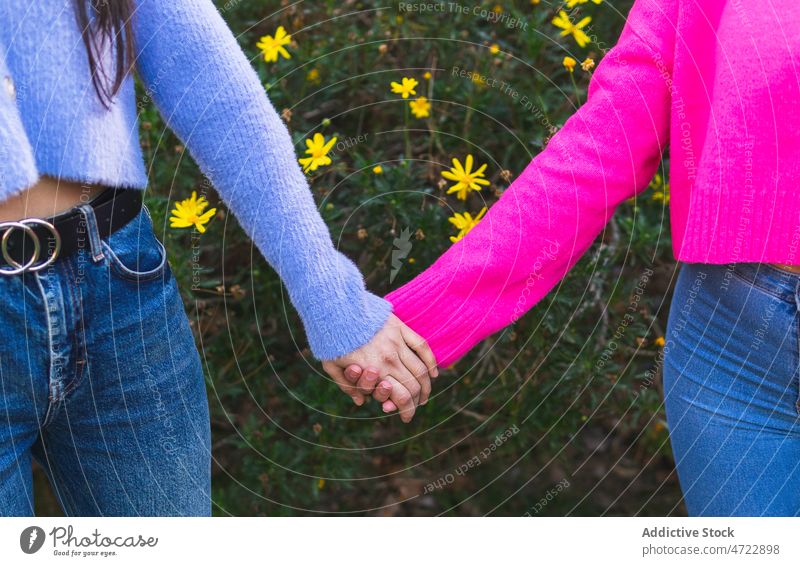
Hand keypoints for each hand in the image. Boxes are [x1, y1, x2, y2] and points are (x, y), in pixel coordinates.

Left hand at [322, 314, 437, 422]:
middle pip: (413, 386)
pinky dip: (430, 361)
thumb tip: (361, 401)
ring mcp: (397, 342)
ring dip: (426, 386)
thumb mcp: (331, 366)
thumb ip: (347, 386)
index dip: (406, 411)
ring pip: (420, 369)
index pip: (400, 397)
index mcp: (374, 370)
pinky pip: (422, 346)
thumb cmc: (330, 338)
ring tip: (424, 395)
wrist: (335, 307)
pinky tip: (433, 373)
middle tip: (414, 408)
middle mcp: (389, 358)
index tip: (406, 417)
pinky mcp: (400, 328)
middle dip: (416, 402)